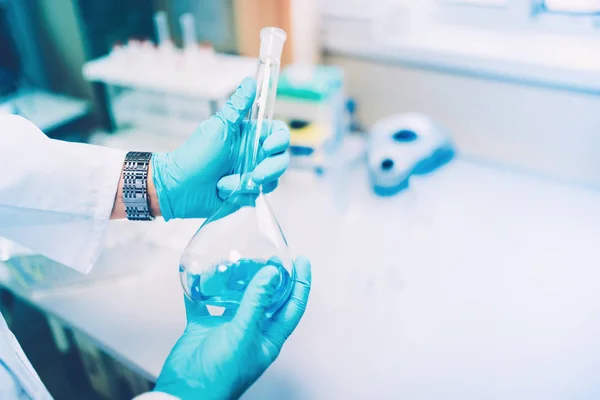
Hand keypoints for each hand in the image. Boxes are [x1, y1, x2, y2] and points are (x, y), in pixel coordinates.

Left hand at [151, 77, 289, 220]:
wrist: (178, 188)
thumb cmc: (195, 155)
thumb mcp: (218, 128)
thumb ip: (237, 107)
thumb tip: (250, 81)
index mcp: (249, 136)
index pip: (278, 134)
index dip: (280, 140)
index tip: (268, 147)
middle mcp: (253, 155)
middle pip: (281, 160)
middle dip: (271, 169)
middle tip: (256, 175)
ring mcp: (251, 175)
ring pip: (272, 181)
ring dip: (252, 184)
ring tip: (228, 184)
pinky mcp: (246, 194)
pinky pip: (257, 196)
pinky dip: (243, 196)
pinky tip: (225, 193)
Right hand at [153, 257, 311, 399]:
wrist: (185, 392)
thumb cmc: (221, 373)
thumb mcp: (243, 334)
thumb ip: (257, 302)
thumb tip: (273, 273)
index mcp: (268, 337)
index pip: (292, 305)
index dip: (300, 282)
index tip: (302, 259)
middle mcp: (250, 330)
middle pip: (266, 297)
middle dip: (268, 275)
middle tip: (267, 254)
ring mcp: (227, 327)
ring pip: (235, 296)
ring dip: (235, 279)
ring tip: (235, 259)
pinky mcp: (204, 326)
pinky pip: (205, 302)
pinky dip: (203, 288)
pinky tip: (201, 273)